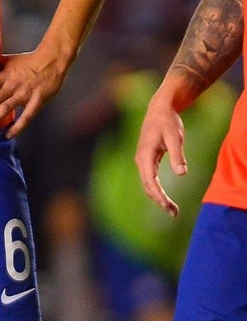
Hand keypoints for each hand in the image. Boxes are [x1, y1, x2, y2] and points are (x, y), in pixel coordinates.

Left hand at [0, 49, 68, 136]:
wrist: (51, 61)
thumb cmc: (27, 62)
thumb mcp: (8, 62)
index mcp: (5, 75)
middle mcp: (12, 86)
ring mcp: (24, 95)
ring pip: (5, 109)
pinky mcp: (37, 102)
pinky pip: (26, 117)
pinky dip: (17, 127)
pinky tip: (7, 136)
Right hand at [135, 95, 186, 217]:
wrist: (160, 109)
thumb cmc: (168, 122)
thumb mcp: (175, 137)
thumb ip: (177, 155)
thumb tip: (181, 174)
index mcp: (145, 154)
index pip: (150, 181)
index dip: (159, 196)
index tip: (169, 207)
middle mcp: (141, 159)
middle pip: (147, 185)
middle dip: (159, 200)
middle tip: (175, 214)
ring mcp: (143, 159)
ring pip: (147, 183)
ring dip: (158, 197)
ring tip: (172, 209)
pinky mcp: (148, 158)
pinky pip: (150, 178)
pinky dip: (157, 189)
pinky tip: (165, 196)